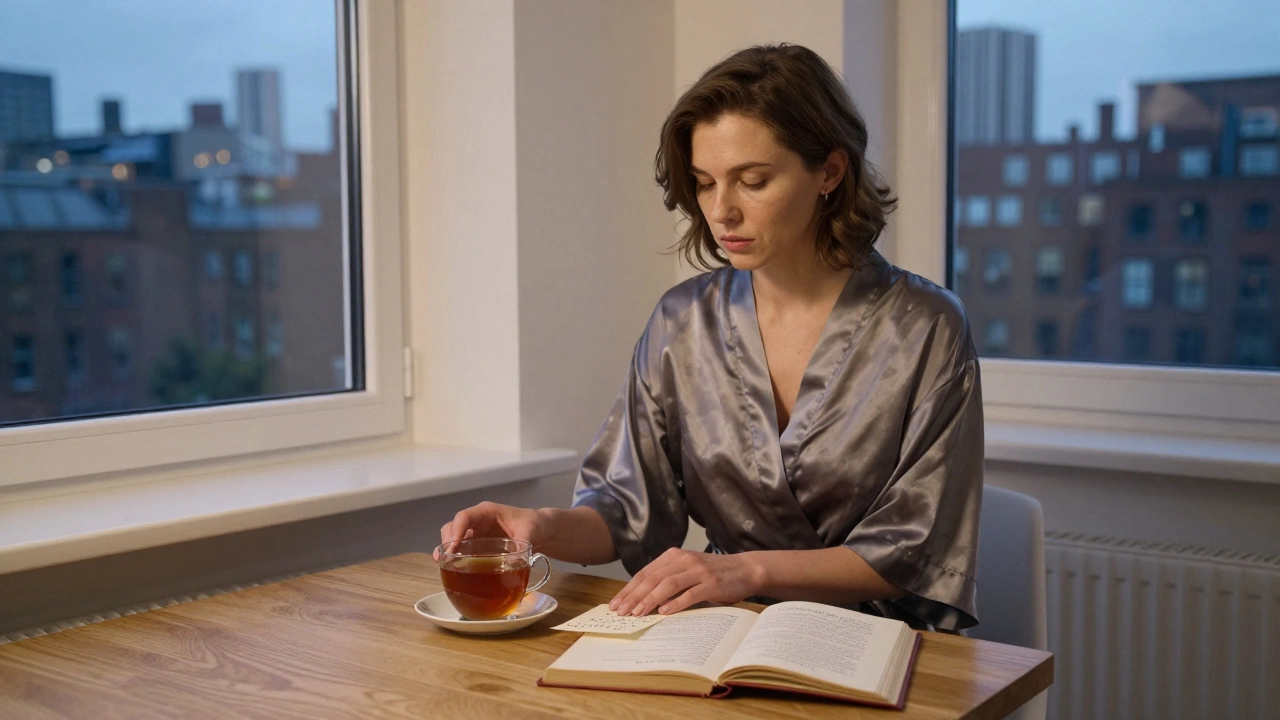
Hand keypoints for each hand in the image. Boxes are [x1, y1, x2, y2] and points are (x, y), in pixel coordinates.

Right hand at [436, 501, 543, 558]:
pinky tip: (448, 568)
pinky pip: (460, 549)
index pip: (464, 517)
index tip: (453, 548)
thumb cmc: (533, 524)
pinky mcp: (477, 545)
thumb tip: (514, 562)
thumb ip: (522, 544)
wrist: (540, 531)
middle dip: (447, 541)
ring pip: (453, 537)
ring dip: (446, 549)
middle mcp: (477, 521)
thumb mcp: (530, 532)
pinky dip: (453, 557)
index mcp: (487, 512)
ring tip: (442, 563)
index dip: (456, 530)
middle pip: (453, 526)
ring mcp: (475, 533)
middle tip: (447, 559)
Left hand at [609, 548, 761, 616]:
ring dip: (650, 600)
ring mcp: (698, 571)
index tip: (615, 604)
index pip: (645, 573)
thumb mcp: (687, 570)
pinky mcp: (711, 583)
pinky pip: (690, 594)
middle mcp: (684, 560)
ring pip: (667, 585)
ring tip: (637, 613)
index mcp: (674, 555)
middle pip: (652, 578)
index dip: (628, 589)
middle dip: (633, 596)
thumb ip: (667, 578)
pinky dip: (675, 603)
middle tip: (621, 611)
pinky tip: (664, 613)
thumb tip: (640, 599)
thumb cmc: (712, 573)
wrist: (744, 569)